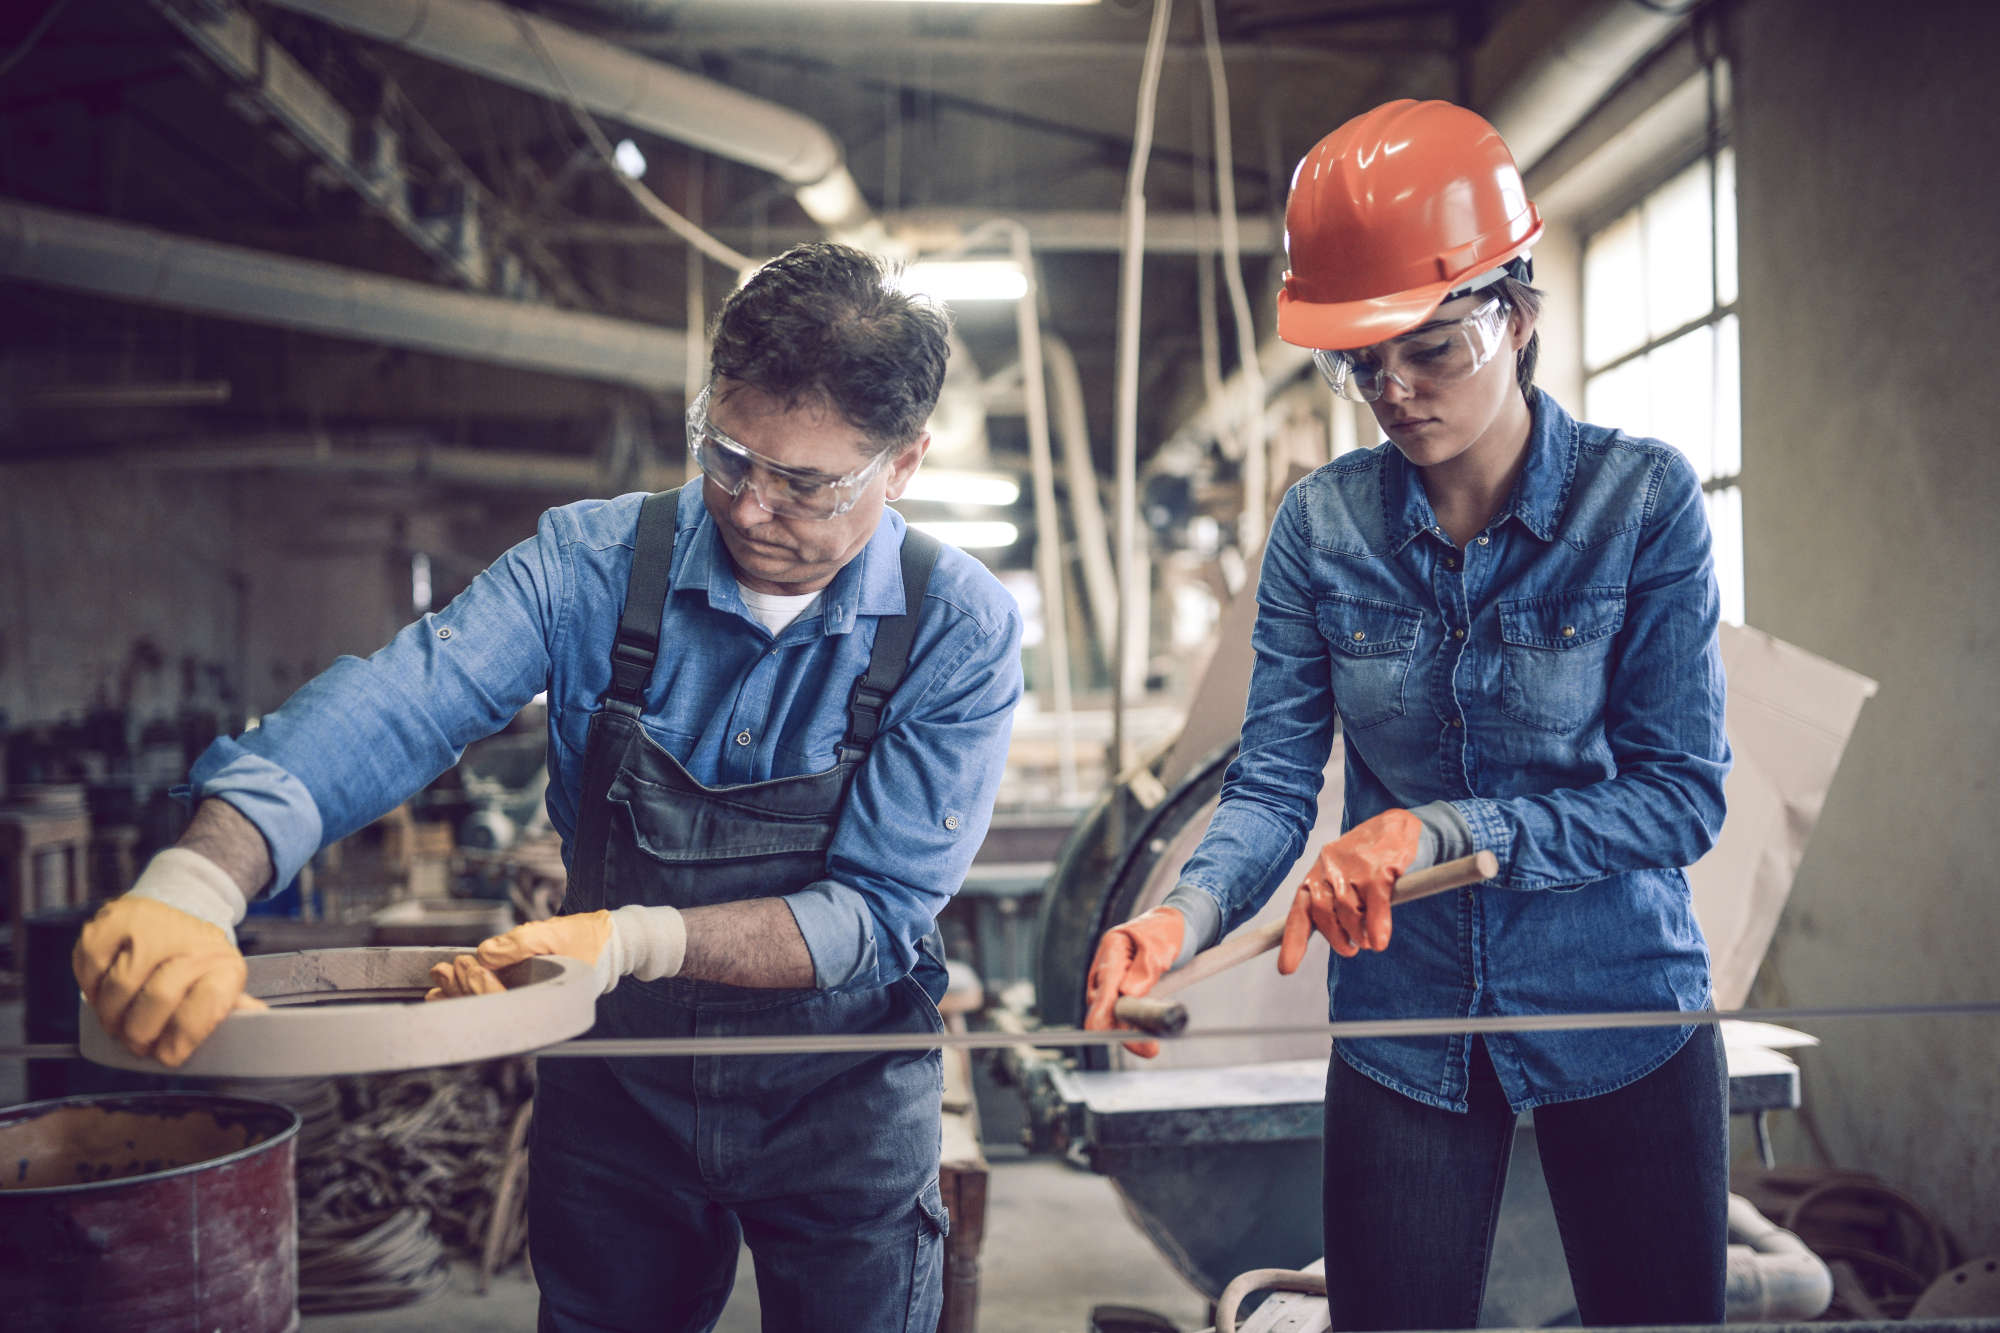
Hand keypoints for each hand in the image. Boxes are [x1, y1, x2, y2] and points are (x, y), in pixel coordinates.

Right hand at [73, 895, 266, 1067]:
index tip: (168, 1054)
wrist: (173, 910)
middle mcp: (191, 939)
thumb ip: (230, 1009)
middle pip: (157, 999)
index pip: (209, 1001)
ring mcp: (149, 924)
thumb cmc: (194, 959)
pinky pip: (90, 969)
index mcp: (224, 963)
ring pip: (118, 990)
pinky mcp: (111, 919)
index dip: (183, 1037)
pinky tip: (105, 988)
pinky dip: (90, 988)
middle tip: (135, 1042)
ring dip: (111, 1016)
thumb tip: (254, 1020)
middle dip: (139, 1034)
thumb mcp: (220, 986)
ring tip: (120, 1018)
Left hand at [426, 911, 614, 999]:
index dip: (477, 986)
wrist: (612, 942)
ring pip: (489, 1009)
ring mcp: (532, 1007)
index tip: (464, 964)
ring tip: (440, 980)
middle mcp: (538, 1011)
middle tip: (443, 971)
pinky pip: (494, 1001)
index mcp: (547, 1001)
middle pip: (490, 1011)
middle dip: (461, 991)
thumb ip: (520, 943)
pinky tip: (451, 989)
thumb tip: (485, 954)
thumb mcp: (556, 933)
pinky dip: (471, 994)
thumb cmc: (590, 939)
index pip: (502, 1003)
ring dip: (461, 995)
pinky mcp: (528, 998)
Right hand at [1083, 906, 1184, 1058]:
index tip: (1104, 1032)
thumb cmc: (1167, 931)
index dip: (1102, 1013)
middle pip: (1101, 1005)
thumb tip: (1128, 993)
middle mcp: (1106, 966)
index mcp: (1113, 948)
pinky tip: (1149, 1037)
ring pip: (1110, 1013)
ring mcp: (1112, 980)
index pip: (1102, 986)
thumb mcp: (1160, 947)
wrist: (1175, 926)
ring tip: (1151, 1048)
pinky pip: (1122, 1013)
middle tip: (1149, 1047)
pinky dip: (1134, 1026)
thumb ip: (1145, 969)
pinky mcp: (1121, 990)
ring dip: (1129, 1031)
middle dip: (1119, 1029)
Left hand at [1277, 808, 1420, 969]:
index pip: (1300, 910)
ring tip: (1368, 942)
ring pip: (1348, 911)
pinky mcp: (1379, 869)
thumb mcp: (1342, 876)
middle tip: (1350, 949)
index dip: (1292, 941)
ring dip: (1357, 934)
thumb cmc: (1367, 857)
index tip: (1286, 969)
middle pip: (1322, 912)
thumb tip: (1339, 939)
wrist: (1397, 825)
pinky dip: (1377, 927)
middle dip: (1335, 938)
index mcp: (1317, 874)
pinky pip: (1374, 904)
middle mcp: (1329, 869)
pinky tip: (1380, 941)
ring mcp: (1354, 868)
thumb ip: (1334, 905)